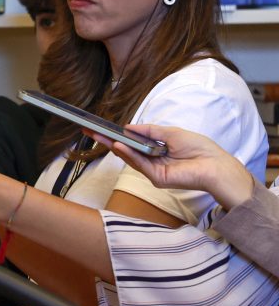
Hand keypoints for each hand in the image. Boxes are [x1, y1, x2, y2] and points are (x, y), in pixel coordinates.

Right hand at [88, 123, 255, 210]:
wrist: (215, 164)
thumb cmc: (198, 148)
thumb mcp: (170, 133)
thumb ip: (148, 131)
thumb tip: (128, 127)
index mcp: (156, 150)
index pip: (132, 142)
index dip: (117, 135)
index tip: (102, 128)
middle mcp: (152, 161)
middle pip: (126, 150)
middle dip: (108, 141)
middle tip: (90, 132)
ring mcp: (153, 171)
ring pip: (129, 157)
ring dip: (113, 146)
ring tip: (100, 136)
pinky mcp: (157, 178)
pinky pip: (139, 164)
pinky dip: (128, 154)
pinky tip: (118, 145)